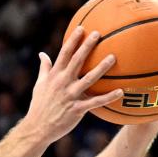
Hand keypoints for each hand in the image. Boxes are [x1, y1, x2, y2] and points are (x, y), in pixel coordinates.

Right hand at [25, 27, 121, 143]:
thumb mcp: (40, 85)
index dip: (73, 40)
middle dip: (87, 46)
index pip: (64, 54)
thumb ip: (44, 68)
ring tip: (113, 57)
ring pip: (88, 79)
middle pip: (77, 61)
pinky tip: (120, 91)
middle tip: (98, 34)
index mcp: (54, 76)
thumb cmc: (39, 106)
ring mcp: (70, 96)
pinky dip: (108, 97)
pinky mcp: (77, 109)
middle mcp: (63, 83)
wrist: (37, 128)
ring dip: (101, 67)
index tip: (81, 28)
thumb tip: (42, 53)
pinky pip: (95, 102)